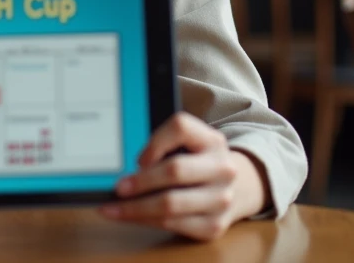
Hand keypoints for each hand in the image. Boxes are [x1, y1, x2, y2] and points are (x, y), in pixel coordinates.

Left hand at [100, 113, 266, 240]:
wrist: (238, 188)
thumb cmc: (199, 163)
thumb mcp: (191, 144)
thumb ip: (164, 146)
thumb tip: (125, 167)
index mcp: (212, 140)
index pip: (180, 127)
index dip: (155, 142)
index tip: (138, 158)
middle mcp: (222, 168)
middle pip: (175, 170)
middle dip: (141, 181)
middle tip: (118, 187)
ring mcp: (221, 199)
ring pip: (171, 204)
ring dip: (136, 208)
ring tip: (115, 208)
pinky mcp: (214, 225)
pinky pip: (173, 225)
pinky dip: (147, 221)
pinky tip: (132, 217)